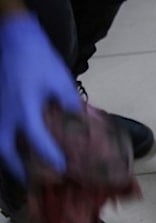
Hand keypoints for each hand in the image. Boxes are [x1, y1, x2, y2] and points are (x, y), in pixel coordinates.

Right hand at [0, 11, 81, 182]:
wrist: (13, 38)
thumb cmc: (38, 58)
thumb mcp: (61, 81)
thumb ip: (70, 106)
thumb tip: (81, 127)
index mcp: (24, 107)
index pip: (36, 139)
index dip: (50, 157)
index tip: (62, 170)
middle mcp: (6, 112)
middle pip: (6, 150)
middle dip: (19, 169)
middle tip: (33, 183)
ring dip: (10, 159)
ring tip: (23, 172)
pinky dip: (6, 145)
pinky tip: (16, 151)